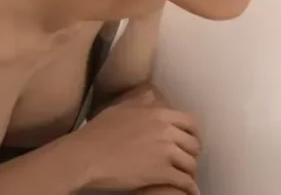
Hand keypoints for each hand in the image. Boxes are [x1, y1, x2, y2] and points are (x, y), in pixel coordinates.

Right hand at [72, 89, 200, 193]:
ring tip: (185, 177)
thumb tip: (151, 95)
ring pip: (191, 163)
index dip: (193, 133)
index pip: (190, 122)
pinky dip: (190, 188)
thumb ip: (139, 102)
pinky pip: (185, 181)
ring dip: (189, 171)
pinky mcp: (161, 173)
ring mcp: (165, 152)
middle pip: (194, 143)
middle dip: (192, 153)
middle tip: (185, 160)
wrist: (85, 156)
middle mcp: (165, 130)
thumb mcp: (118, 110)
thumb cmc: (97, 133)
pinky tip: (189, 192)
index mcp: (157, 114)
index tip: (189, 141)